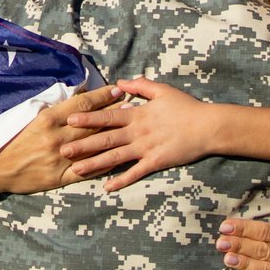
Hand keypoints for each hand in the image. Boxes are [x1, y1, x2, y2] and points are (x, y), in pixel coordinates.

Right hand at [0, 85, 123, 208]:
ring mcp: (59, 158)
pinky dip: (104, 164)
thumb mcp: (29, 117)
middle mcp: (56, 137)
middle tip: (134, 105)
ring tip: (131, 127)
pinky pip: (87, 170)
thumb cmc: (12, 140)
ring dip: (114, 135)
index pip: (82, 105)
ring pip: (93, 145)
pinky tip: (120, 158)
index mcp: (47, 119)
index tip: (118, 90)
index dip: (102, 96)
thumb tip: (77, 96)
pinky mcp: (60, 177)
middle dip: (115, 113)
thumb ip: (54, 108)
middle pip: (92, 123)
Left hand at [59, 78, 228, 190]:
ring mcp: (146, 148)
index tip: (69, 120)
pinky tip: (107, 187)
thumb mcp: (162, 91)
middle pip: (105, 139)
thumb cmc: (186, 107)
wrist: (207, 127)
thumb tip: (120, 82)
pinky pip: (135, 173)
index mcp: (137, 115)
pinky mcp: (156, 162)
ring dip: (94, 164)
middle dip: (82, 145)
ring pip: (115, 157)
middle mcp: (137, 132)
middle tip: (62, 150)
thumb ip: (140, 86)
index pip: (107, 116)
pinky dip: (121, 180)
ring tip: (76, 171)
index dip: (87, 118)